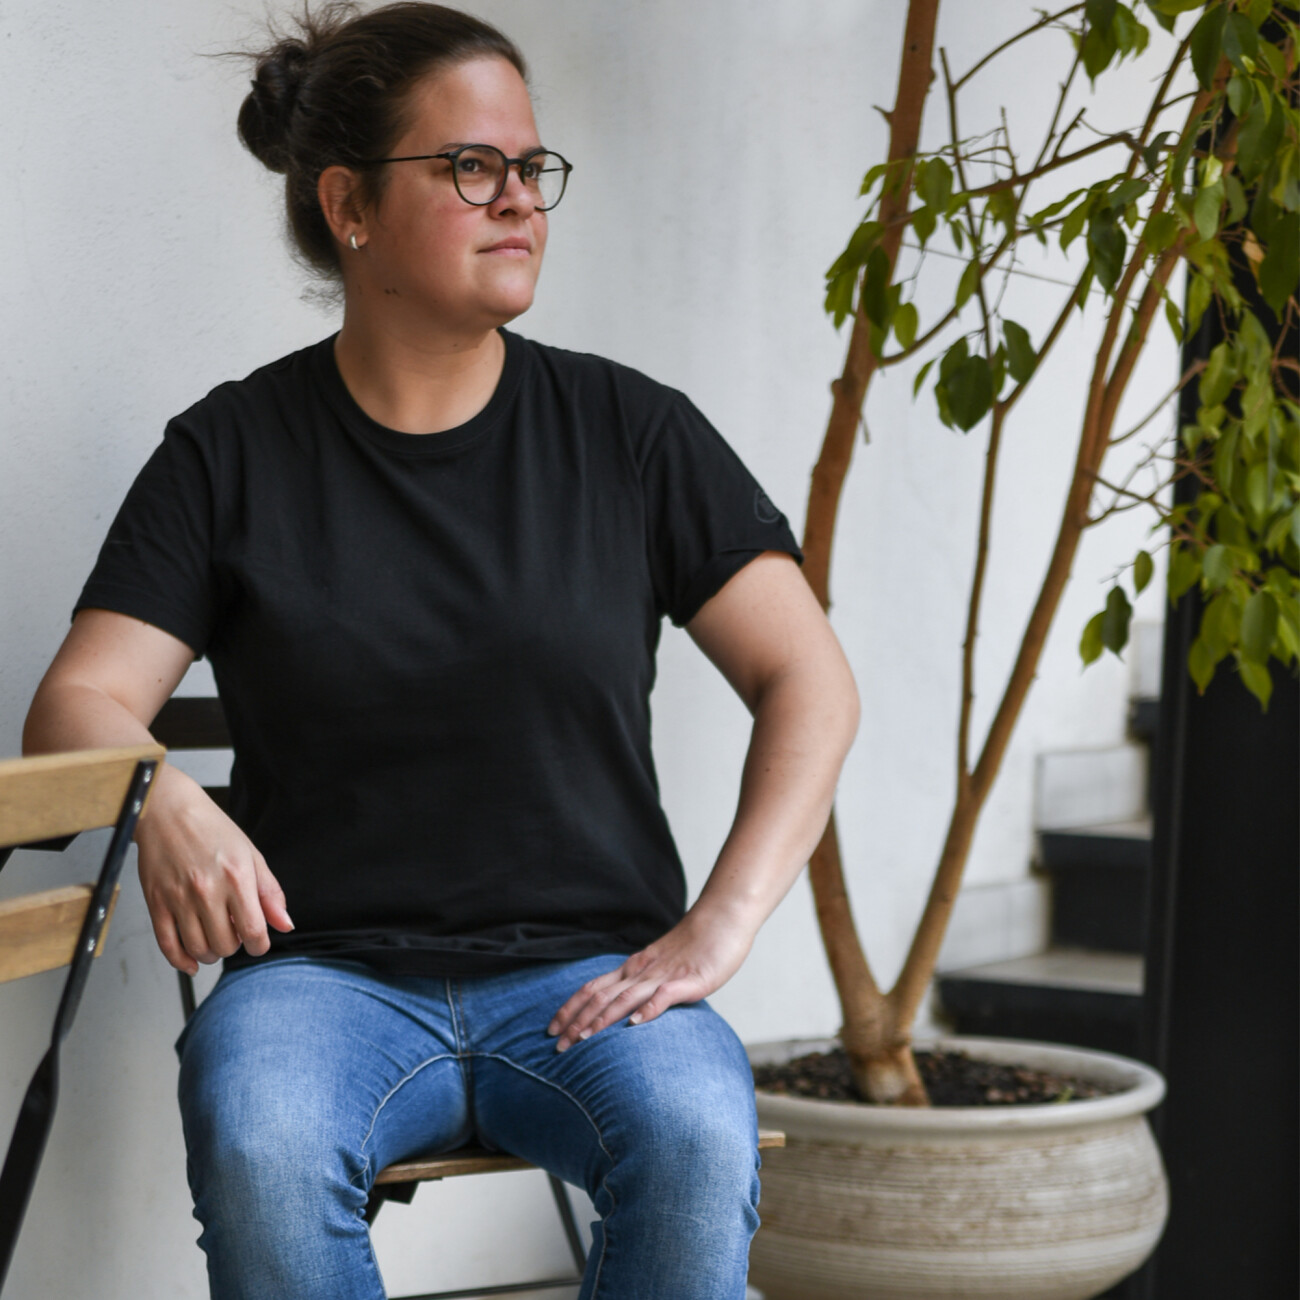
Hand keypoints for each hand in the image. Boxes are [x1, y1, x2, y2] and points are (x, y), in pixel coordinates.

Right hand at [134, 765, 292, 974]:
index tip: (258, 943)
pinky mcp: (156, 902)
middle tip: (234, 932)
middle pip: (225, 944)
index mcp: (236, 877)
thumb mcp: (251, 855)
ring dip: (211, 954)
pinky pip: (168, 945)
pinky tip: (191, 961)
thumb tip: (285, 924)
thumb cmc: (212, 829)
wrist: (168, 810)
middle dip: (235, 945)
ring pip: (198, 949)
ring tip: (215, 939)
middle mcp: (207, 890)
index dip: (260, 945)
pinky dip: (181, 961)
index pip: (253, 931)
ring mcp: (179, 898)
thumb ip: (270, 893)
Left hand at [546, 906, 755, 1051]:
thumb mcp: (662, 966)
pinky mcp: (689, 981)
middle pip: (601, 997)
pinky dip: (647, 1010)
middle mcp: (641, 972)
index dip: (570, 1009)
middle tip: (557, 1046)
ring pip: (625, 998)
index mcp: (633, 969)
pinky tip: (634, 1025)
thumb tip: (627, 1008)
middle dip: (577, 1022)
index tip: (552, 1030)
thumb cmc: (696, 945)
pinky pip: (664, 996)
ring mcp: (664, 976)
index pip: (592, 989)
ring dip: (602, 1020)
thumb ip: (644, 984)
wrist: (722, 918)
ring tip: (583, 1039)